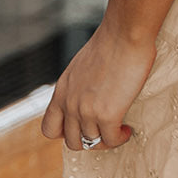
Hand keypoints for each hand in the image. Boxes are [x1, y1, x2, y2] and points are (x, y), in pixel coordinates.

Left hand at [40, 18, 156, 150]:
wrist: (124, 34)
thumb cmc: (110, 42)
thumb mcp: (82, 66)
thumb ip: (79, 85)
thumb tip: (91, 93)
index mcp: (62, 92)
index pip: (49, 129)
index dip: (65, 133)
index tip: (83, 127)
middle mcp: (70, 104)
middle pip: (71, 141)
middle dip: (89, 140)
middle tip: (105, 131)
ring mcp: (87, 111)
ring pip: (91, 143)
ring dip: (107, 140)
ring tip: (120, 131)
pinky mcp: (107, 114)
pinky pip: (112, 139)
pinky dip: (121, 138)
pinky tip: (128, 129)